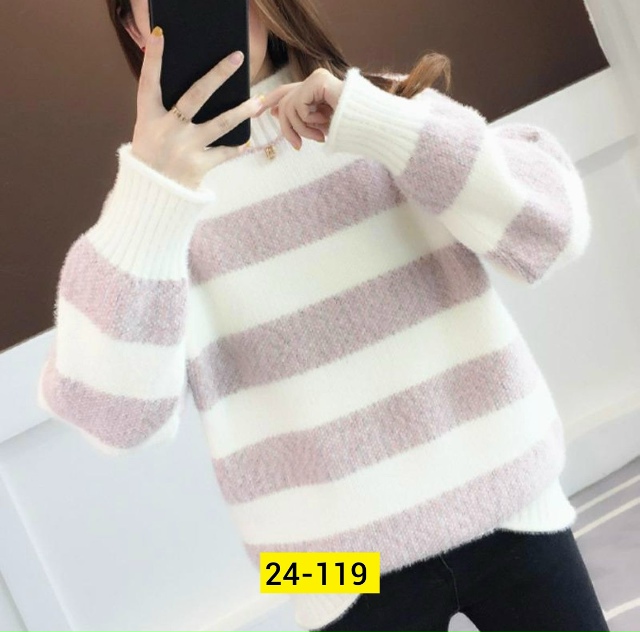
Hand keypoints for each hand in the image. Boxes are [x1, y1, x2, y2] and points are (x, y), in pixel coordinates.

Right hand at [132, 27, 264, 189]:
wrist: (151, 197)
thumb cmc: (152, 159)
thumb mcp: (148, 132)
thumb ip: (164, 111)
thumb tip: (198, 89)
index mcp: (149, 118)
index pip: (148, 82)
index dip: (152, 59)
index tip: (159, 36)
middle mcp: (167, 130)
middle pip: (196, 95)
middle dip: (218, 74)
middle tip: (237, 58)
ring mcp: (184, 148)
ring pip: (220, 124)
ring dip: (242, 111)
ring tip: (259, 102)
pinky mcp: (198, 166)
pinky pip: (224, 152)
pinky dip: (236, 147)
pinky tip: (246, 142)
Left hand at [256, 68, 343, 149]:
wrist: (371, 124)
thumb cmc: (351, 129)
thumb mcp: (321, 127)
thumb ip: (301, 119)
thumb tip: (276, 113)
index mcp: (314, 90)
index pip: (286, 92)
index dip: (269, 101)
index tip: (256, 113)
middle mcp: (313, 81)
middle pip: (283, 102)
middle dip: (287, 127)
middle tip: (298, 146)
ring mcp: (315, 79)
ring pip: (289, 108)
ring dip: (302, 130)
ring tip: (319, 137)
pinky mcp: (317, 81)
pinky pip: (298, 107)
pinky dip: (309, 122)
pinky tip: (325, 124)